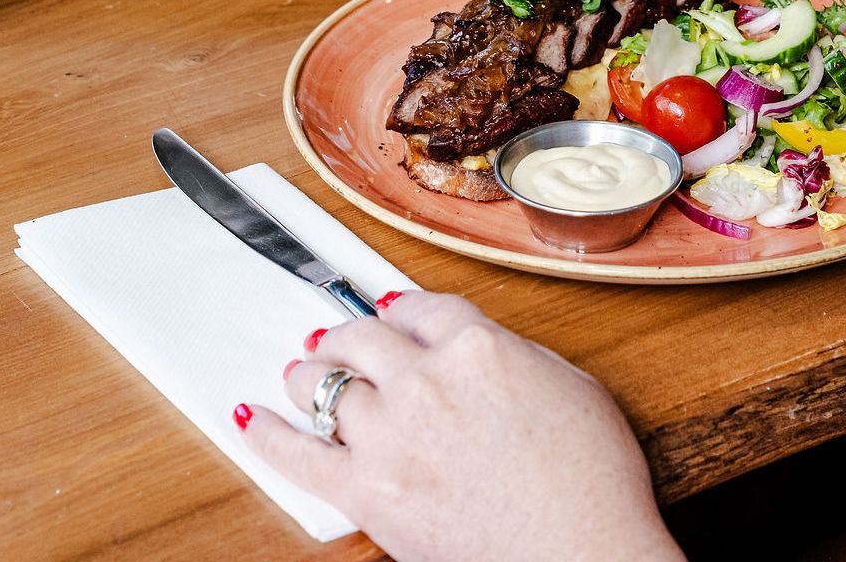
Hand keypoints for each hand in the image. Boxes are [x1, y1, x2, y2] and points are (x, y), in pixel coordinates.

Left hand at [240, 292, 683, 561]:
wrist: (582, 556)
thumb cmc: (593, 486)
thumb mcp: (574, 388)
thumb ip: (516, 356)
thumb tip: (483, 349)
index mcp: (479, 348)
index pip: (422, 308)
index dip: (401, 309)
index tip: (391, 312)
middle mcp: (426, 380)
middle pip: (364, 336)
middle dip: (345, 335)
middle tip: (333, 339)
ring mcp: (391, 435)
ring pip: (325, 384)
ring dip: (309, 374)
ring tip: (300, 373)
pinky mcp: (367, 491)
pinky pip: (297, 454)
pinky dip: (268, 433)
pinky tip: (252, 416)